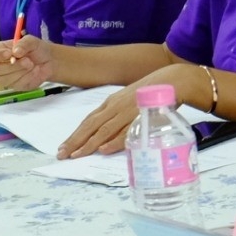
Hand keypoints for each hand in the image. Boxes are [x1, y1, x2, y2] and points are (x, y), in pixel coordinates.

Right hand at [0, 35, 52, 89]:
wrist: (50, 61)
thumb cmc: (37, 49)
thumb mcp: (32, 41)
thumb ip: (23, 44)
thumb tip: (15, 52)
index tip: (9, 54)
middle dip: (12, 66)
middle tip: (28, 61)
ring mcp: (6, 77)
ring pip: (4, 80)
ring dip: (20, 72)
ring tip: (32, 65)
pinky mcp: (15, 86)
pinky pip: (16, 85)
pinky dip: (27, 78)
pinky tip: (35, 72)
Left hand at [58, 64, 201, 158]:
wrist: (173, 80)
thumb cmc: (152, 93)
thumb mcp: (129, 101)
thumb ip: (118, 116)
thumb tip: (108, 135)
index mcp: (111, 102)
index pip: (88, 120)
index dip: (75, 135)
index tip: (64, 147)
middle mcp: (115, 106)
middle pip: (90, 126)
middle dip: (75, 141)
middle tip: (62, 155)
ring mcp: (127, 111)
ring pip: (103, 130)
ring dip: (88, 144)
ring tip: (76, 155)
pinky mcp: (140, 116)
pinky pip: (124, 132)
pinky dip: (114, 141)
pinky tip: (103, 149)